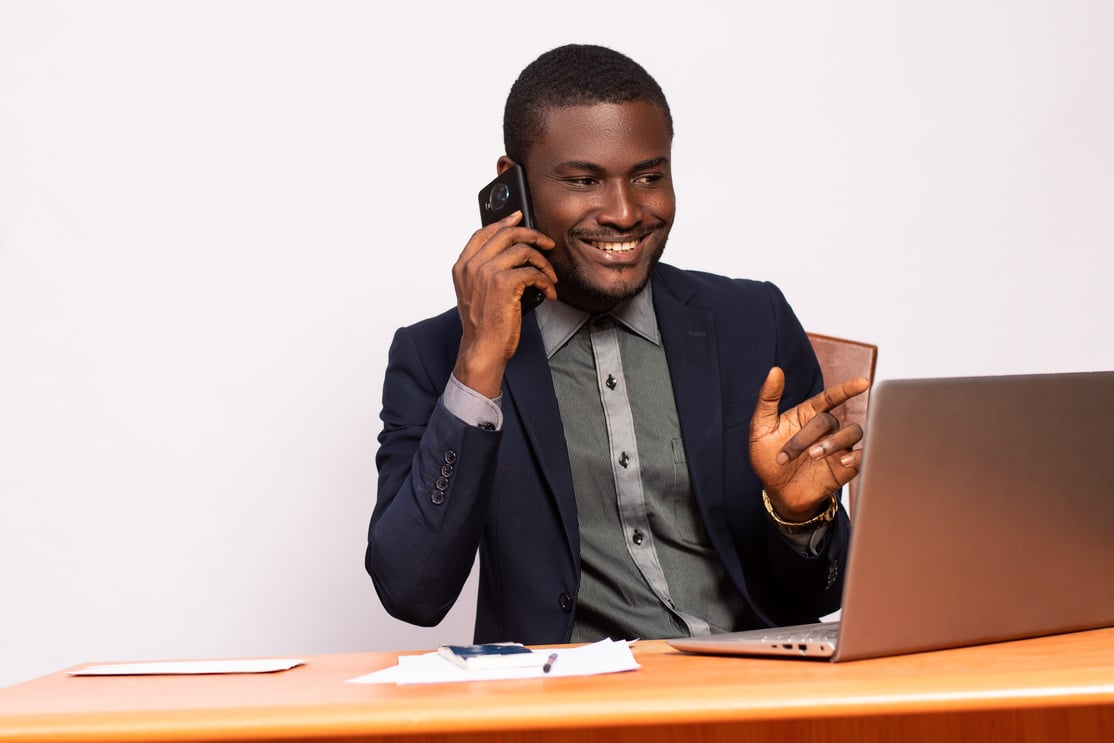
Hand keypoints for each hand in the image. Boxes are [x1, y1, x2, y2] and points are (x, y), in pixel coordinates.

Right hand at [451, 211, 556, 396]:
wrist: (482, 347)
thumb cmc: (482, 324)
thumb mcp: (475, 293)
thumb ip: (485, 270)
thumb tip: (512, 252)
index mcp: (462, 266)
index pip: (483, 232)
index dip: (503, 222)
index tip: (518, 217)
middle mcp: (472, 266)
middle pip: (506, 234)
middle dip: (532, 235)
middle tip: (547, 243)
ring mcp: (486, 272)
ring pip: (524, 250)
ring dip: (544, 263)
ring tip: (549, 276)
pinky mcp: (504, 283)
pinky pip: (533, 271)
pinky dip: (546, 281)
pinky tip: (548, 291)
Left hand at [749, 367, 869, 520]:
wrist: (776, 492)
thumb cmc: (768, 458)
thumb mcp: (761, 428)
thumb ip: (767, 399)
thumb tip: (775, 370)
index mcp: (808, 414)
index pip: (832, 396)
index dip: (847, 388)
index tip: (863, 382)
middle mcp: (827, 429)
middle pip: (829, 420)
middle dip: (805, 437)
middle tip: (785, 457)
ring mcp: (838, 447)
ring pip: (852, 433)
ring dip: (833, 443)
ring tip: (813, 457)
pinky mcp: (845, 467)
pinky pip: (864, 456)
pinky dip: (858, 456)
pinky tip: (843, 462)